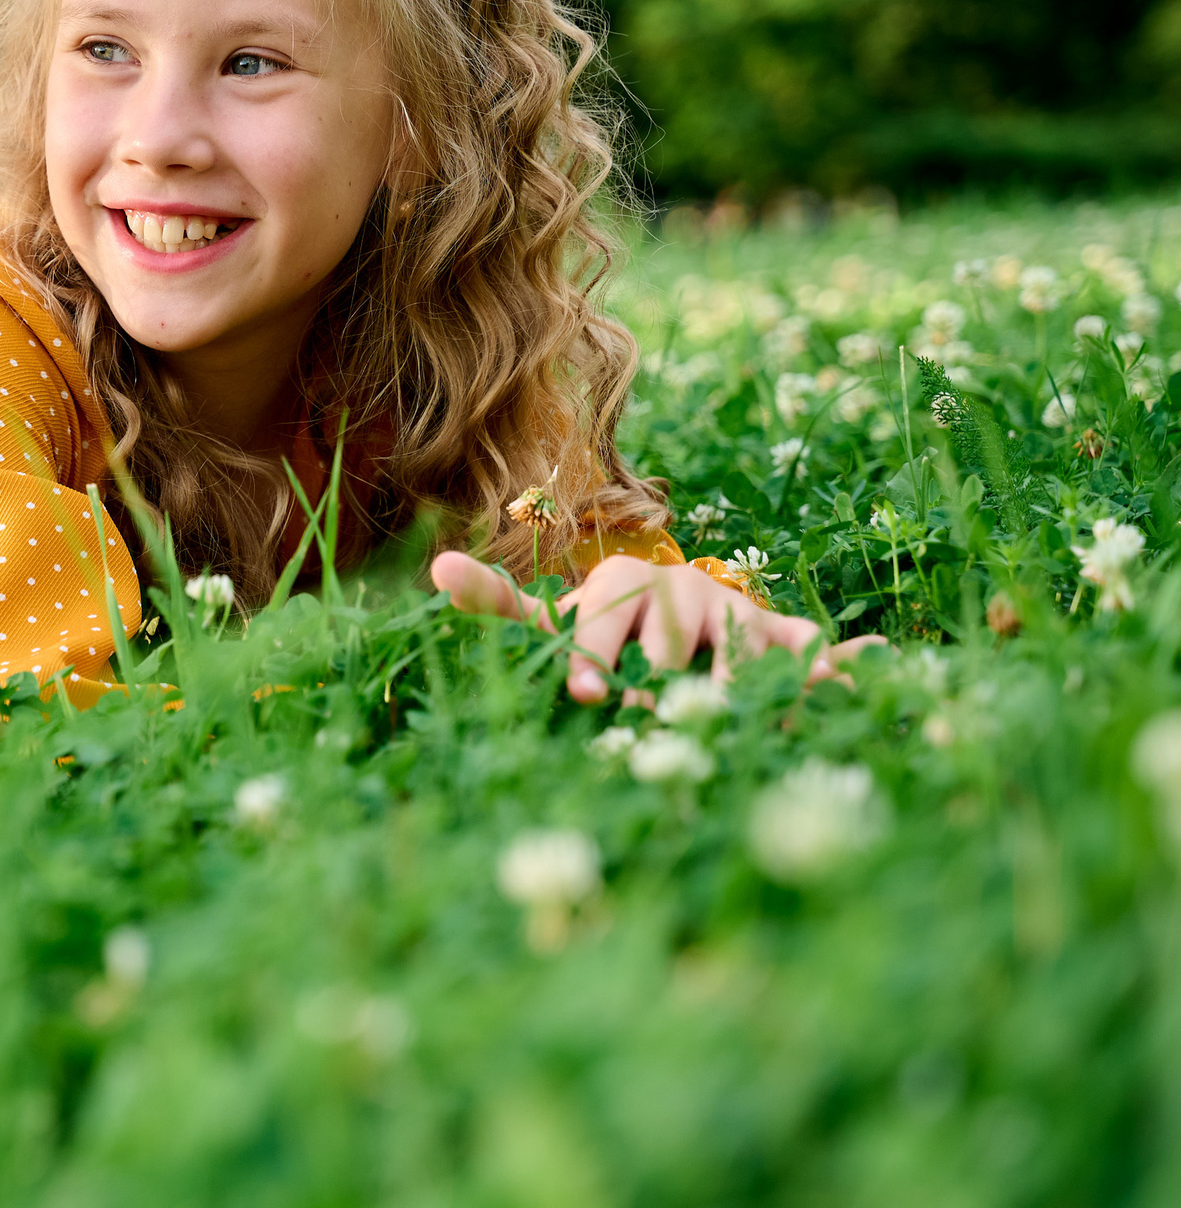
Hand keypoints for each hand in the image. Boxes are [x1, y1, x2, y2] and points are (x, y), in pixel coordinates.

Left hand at [430, 550, 884, 703]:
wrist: (689, 623)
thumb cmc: (612, 637)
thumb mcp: (557, 626)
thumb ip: (501, 605)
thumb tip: (437, 566)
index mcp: (622, 583)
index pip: (602, 619)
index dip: (592, 654)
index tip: (584, 695)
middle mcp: (681, 592)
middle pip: (662, 649)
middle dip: (647, 689)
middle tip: (630, 725)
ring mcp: (736, 615)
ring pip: (732, 662)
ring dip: (730, 697)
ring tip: (720, 732)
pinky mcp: (788, 642)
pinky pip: (810, 656)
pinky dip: (838, 667)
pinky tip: (860, 675)